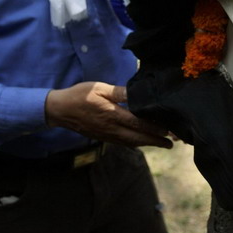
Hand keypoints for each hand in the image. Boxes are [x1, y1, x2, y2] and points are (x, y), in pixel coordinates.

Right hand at [44, 81, 172, 148]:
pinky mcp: (103, 138)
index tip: (168, 130)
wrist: (60, 110)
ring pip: (131, 142)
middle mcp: (111, 128)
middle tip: (172, 143)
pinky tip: (142, 142)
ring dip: (148, 144)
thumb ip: (119, 92)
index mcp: (111, 114)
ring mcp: (107, 135)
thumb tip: (136, 93)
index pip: (137, 123)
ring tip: (163, 144)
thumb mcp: (99, 88)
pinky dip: (136, 143)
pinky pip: (123, 143)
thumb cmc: (79, 95)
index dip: (154, 128)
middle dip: (156, 141)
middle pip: (138, 138)